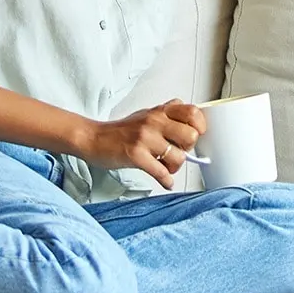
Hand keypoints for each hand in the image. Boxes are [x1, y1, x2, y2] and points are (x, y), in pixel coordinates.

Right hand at [76, 99, 206, 189]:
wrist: (93, 138)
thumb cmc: (122, 130)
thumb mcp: (147, 115)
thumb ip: (168, 117)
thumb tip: (193, 128)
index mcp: (159, 111)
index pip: (193, 112)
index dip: (200, 126)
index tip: (197, 135)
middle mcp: (154, 121)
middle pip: (191, 136)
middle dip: (188, 149)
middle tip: (178, 153)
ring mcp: (144, 138)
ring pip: (178, 156)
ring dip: (175, 167)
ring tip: (167, 167)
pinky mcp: (135, 155)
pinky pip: (161, 172)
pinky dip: (166, 180)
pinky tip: (165, 181)